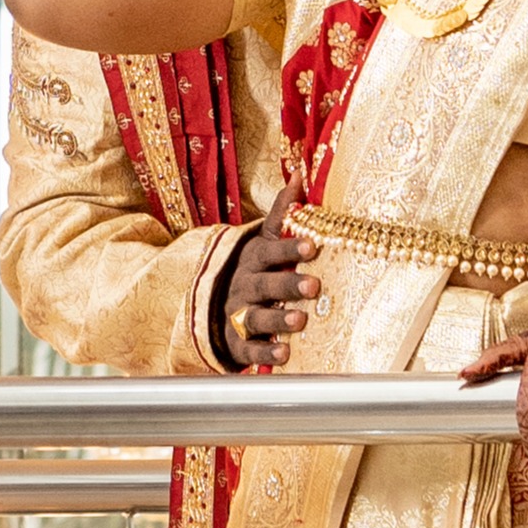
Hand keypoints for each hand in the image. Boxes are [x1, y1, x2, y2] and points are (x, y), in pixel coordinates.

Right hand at [213, 215, 319, 369]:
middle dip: (289, 284)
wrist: (214, 306)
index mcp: (253, 260)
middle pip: (265, 285)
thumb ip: (281, 212)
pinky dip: (265, 354)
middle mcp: (244, 286)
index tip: (312, 245)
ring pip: (256, 318)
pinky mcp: (237, 345)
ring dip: (278, 320)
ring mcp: (238, 316)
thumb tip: (299, 172)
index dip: (289, 248)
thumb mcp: (262, 240)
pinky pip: (249, 351)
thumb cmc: (254, 269)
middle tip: (314, 285)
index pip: (270, 251)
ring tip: (301, 320)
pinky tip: (284, 355)